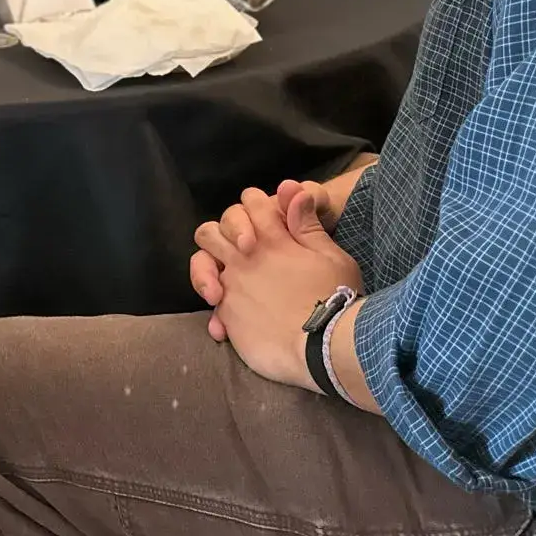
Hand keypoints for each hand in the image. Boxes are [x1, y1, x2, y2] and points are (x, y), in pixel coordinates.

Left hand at [191, 188, 360, 388]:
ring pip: (200, 262)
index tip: (269, 221)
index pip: (251, 202)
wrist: (323, 346)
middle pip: (211, 231)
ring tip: (221, 284)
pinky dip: (217, 308)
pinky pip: (210, 303)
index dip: (257, 206)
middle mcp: (243, 257)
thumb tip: (291, 189)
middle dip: (221, 235)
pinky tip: (227, 322)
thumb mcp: (331, 256)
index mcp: (271, 238)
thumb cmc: (334, 297)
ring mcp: (231, 285)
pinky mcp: (227, 314)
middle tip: (241, 252)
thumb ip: (307, 225)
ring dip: (207, 268)